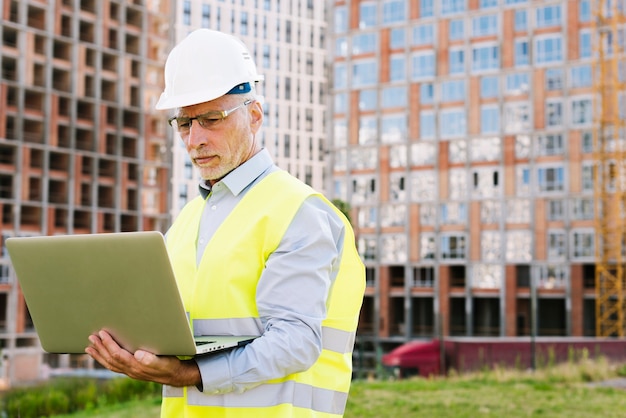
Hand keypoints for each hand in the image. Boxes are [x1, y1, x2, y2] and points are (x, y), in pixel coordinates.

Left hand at [85, 330, 200, 387]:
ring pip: (110, 364)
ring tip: (89, 347)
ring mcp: (130, 371)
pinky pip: (114, 367)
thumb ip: (151, 359)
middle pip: (111, 359)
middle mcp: (131, 370)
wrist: (174, 375)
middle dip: (100, 348)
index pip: (118, 354)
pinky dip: (105, 361)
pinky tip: (101, 356)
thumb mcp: (164, 361)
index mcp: (137, 366)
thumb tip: (138, 354)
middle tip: (91, 337)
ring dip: (99, 355)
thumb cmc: (169, 366)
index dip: (109, 344)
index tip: (102, 333)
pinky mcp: (131, 371)